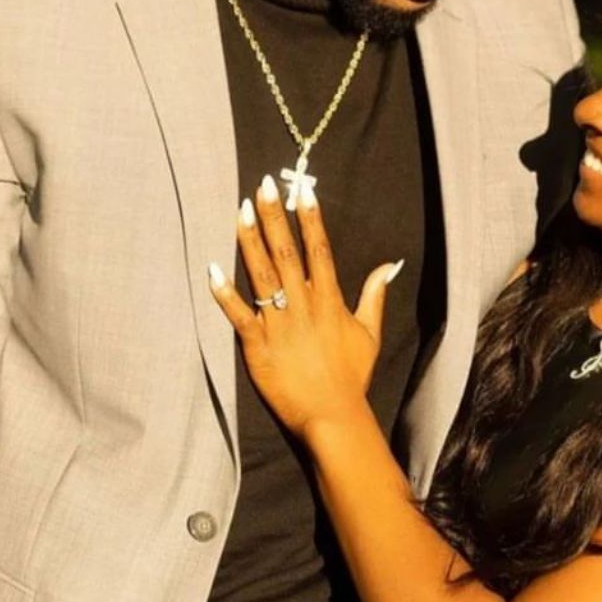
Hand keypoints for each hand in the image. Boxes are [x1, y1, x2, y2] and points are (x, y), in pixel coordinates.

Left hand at [209, 174, 402, 439]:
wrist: (332, 416)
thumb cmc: (351, 376)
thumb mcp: (369, 333)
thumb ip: (375, 295)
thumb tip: (389, 265)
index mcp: (330, 300)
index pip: (319, 249)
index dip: (310, 218)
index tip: (302, 191)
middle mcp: (303, 305)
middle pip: (286, 251)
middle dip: (274, 216)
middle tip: (263, 185)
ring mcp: (279, 324)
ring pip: (261, 274)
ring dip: (249, 240)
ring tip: (240, 210)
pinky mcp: (257, 346)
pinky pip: (239, 314)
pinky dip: (224, 292)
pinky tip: (212, 268)